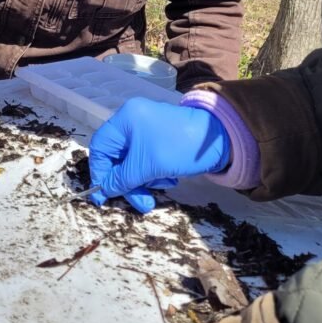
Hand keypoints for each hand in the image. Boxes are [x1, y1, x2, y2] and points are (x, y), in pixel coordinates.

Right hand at [88, 97, 229, 212]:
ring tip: (163, 187)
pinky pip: (147, 161)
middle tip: (141, 203)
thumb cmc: (180, 147)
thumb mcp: (148, 166)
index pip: (100, 147)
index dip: (100, 172)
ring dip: (143, 181)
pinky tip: (170, 178)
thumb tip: (104, 190)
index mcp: (126, 119)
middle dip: (128, 182)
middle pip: (117, 157)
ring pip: (132, 162)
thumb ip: (123, 179)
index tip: (103, 196)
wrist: (221, 140)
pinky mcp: (160, 141)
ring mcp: (147, 130)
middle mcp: (133, 122)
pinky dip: (155, 174)